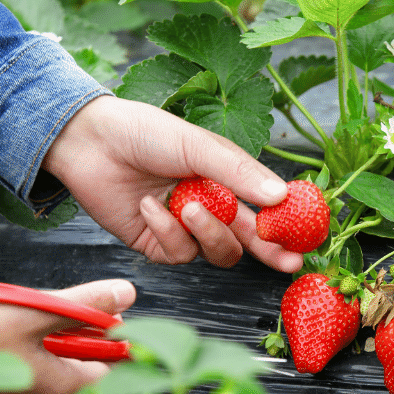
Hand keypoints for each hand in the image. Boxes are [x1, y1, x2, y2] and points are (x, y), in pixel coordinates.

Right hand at [0, 279, 136, 393]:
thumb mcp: (37, 311)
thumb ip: (86, 305)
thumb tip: (127, 293)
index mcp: (67, 390)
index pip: (119, 366)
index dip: (120, 335)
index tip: (106, 312)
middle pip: (95, 362)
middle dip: (89, 331)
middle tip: (67, 307)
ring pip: (69, 360)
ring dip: (64, 333)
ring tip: (38, 313)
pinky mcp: (16, 389)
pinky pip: (46, 363)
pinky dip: (44, 342)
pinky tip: (23, 324)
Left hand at [41, 95, 303, 271]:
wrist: (88, 141)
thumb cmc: (144, 132)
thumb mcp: (198, 145)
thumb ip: (238, 172)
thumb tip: (279, 196)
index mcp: (226, 180)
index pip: (264, 209)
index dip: (285, 226)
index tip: (305, 237)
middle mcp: (209, 206)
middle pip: (248, 240)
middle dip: (268, 251)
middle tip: (285, 261)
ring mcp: (183, 228)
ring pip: (215, 251)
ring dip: (204, 232)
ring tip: (184, 206)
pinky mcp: (156, 244)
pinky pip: (177, 254)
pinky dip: (165, 232)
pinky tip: (149, 206)